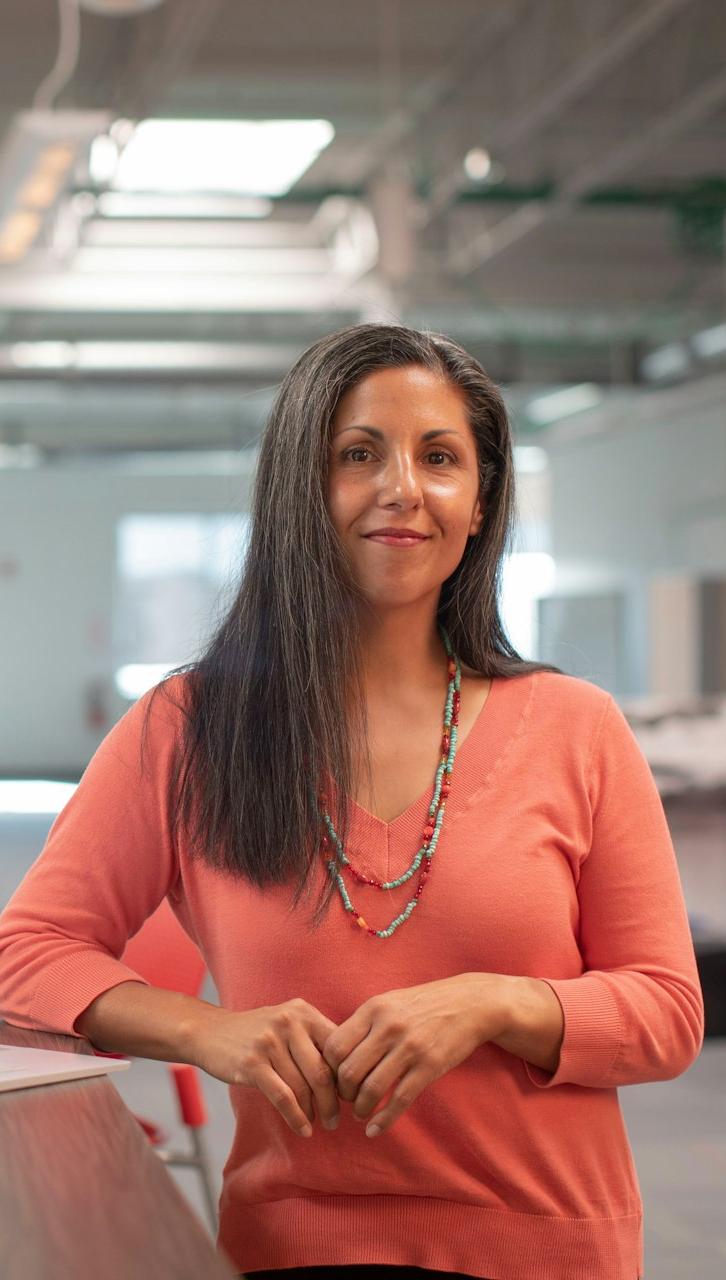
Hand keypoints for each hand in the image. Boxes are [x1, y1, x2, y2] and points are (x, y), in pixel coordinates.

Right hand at [190, 999, 340, 1136]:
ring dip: (314, 1112)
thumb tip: (350, 1073)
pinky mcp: (252, 1064)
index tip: (350, 1096)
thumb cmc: (257, 1033)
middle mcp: (289, 1022)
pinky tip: (303, 1129)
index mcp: (303, 1012)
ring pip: (302, 1087)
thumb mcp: (288, 1023)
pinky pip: (282, 1097)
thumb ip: (314, 1040)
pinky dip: (296, 1117)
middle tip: (337, 1119)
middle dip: (333, 1101)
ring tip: (319, 1124)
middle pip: (322, 1071)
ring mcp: (269, 1042)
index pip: (337, 1048)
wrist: (209, 1031)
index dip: (347, 1076)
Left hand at [321, 973, 509, 1136]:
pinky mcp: (429, 1066)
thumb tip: (334, 1054)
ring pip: (371, 1089)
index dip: (329, 1070)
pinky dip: (383, 1120)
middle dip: (343, 1093)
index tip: (335, 1079)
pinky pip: (399, 1100)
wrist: (469, 1003)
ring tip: (361, 1113)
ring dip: (360, 1109)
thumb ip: (363, 1024)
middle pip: (349, 1072)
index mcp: (374, 1009)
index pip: (335, 1047)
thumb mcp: (389, 1002)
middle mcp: (389, 1027)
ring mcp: (410, 1047)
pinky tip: (375, 1130)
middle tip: (348, 1099)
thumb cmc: (423, 1004)